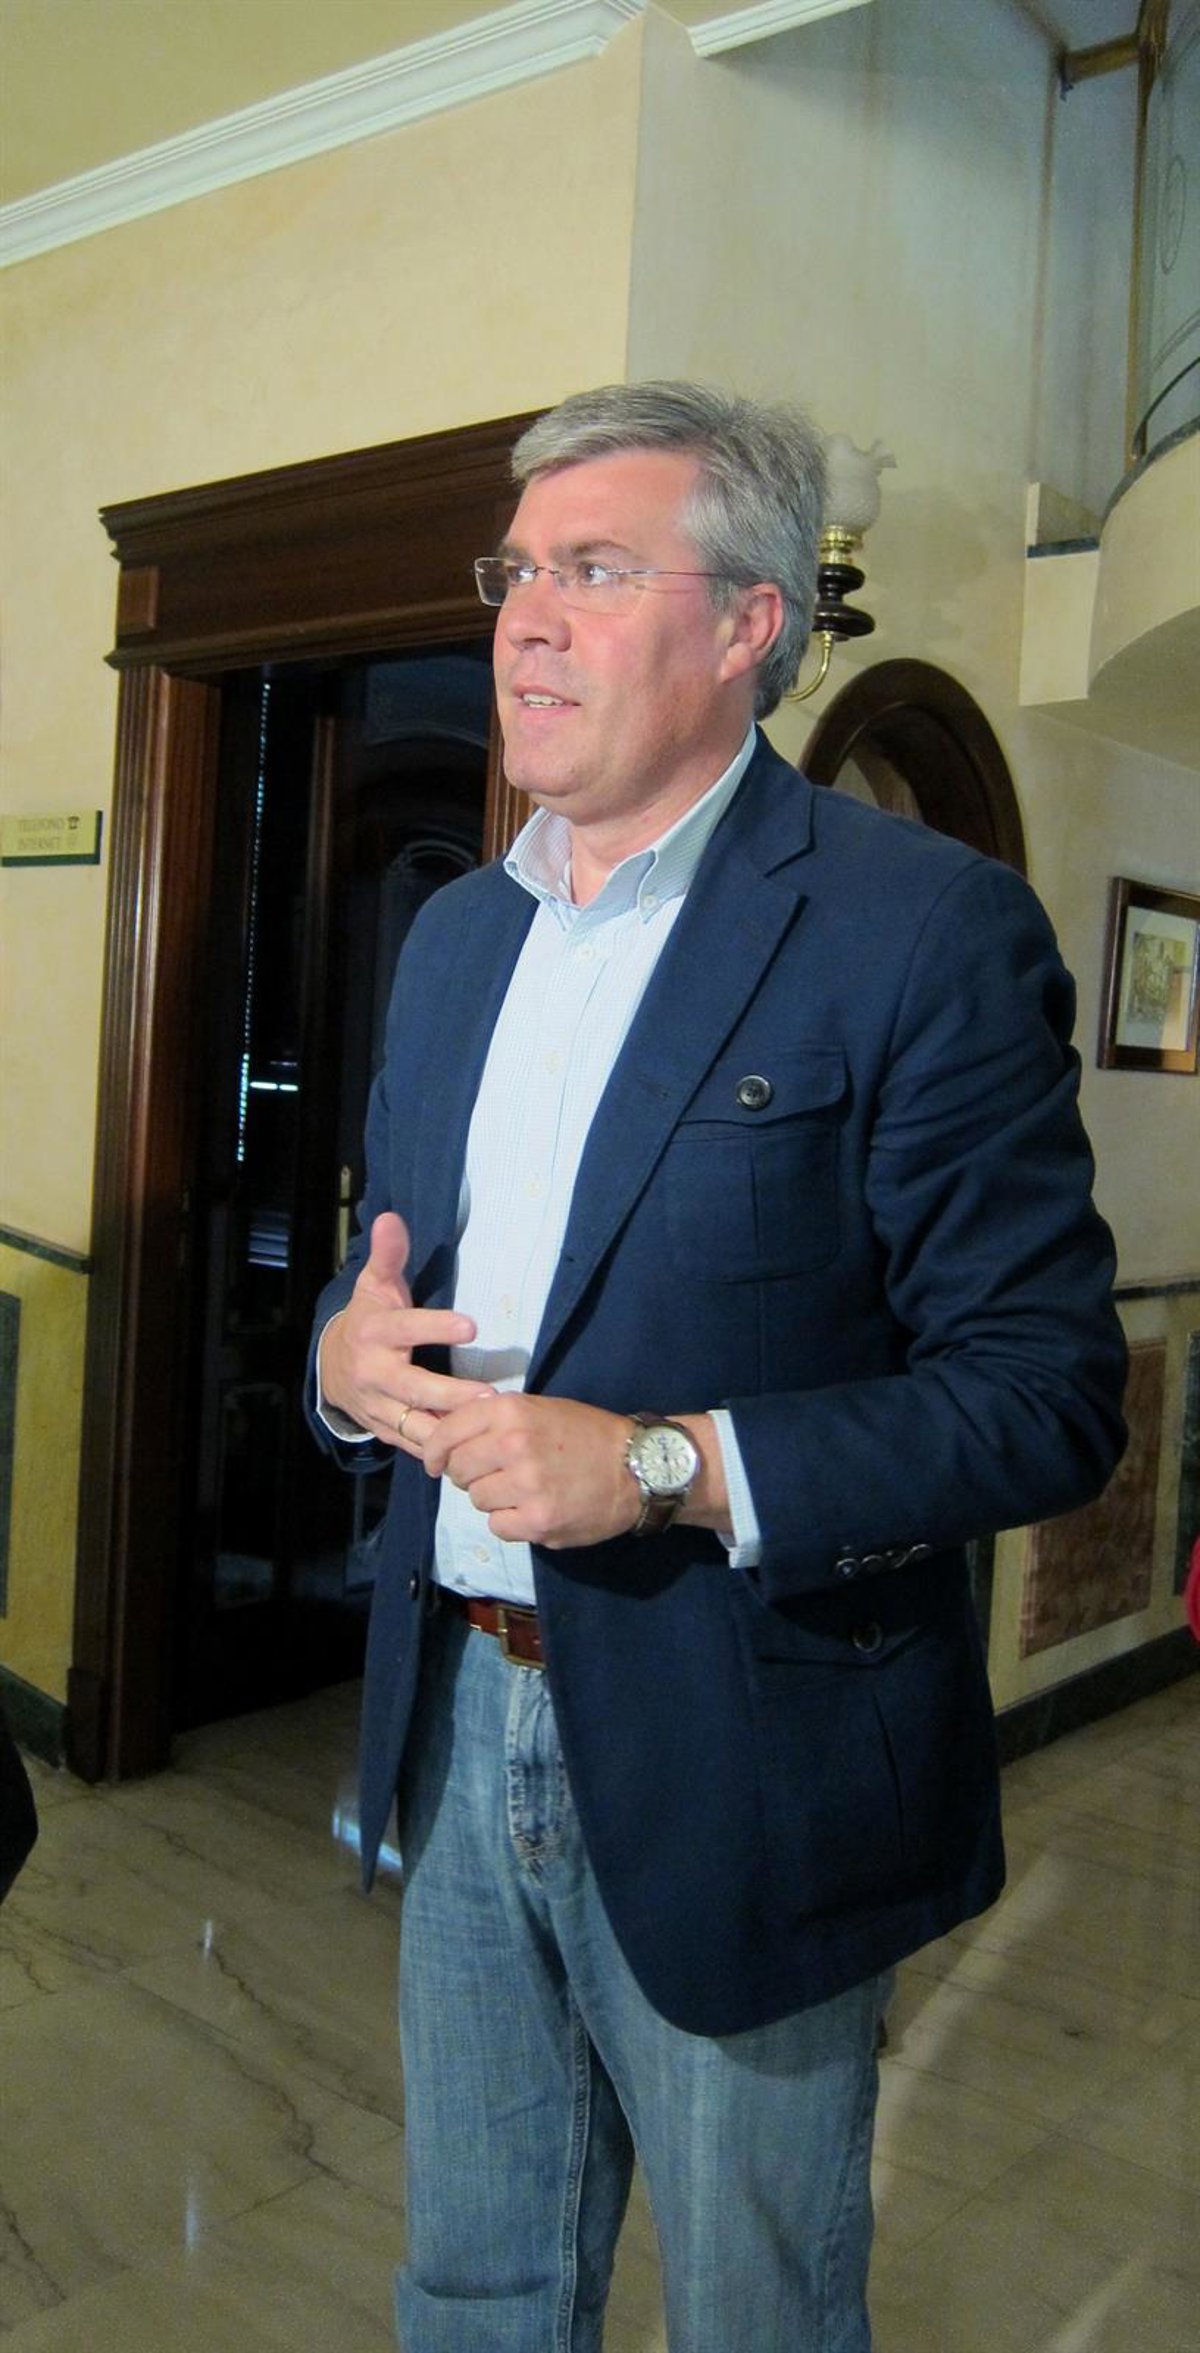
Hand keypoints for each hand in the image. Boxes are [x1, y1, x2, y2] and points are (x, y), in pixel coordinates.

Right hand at [319, 1212, 492, 1450]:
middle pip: (413, 1387)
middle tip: (491, 1395)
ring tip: (487, 1427)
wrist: (332, 1366)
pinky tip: (474, 1447)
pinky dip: (441, 1450)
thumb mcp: (374, 1284)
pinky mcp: (385, 1430)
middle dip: (451, 1395)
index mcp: (374, 1333)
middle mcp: (373, 1372)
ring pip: (414, 1423)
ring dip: (450, 1429)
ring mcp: (378, 1406)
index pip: (405, 1329)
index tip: (471, 1325)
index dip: (436, 1326)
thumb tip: (391, 1218)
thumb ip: (389, 1255)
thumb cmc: (368, 1318)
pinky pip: (414, 1443)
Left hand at [421, 1394, 641, 1548]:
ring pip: (477, 1499)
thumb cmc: (587, 1434)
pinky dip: (510, 1522)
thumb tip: (449, 1436)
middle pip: (458, 1469)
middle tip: (492, 1475)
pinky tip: (533, 1510)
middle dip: (469, 1475)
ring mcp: (524, 1485)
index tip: (435, 1462)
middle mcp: (512, 1445)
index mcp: (510, 1412)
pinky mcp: (537, 1521)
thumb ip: (496, 1420)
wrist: (637, 1467)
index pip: (448, 1432)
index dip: (435, 1450)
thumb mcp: (540, 1408)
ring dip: (493, 1499)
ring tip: (523, 1491)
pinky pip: (497, 1526)